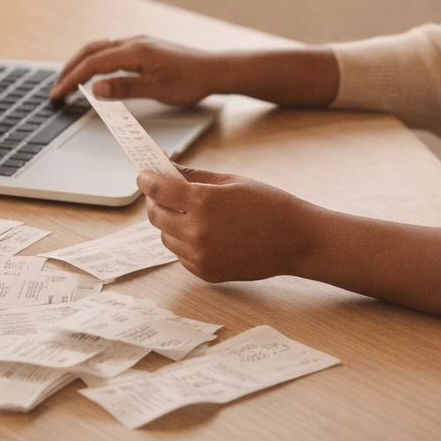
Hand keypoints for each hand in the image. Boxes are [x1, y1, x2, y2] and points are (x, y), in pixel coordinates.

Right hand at [49, 36, 221, 104]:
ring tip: (70, 78)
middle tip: (57, 87)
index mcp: (134, 51)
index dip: (72, 79)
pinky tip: (97, 70)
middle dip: (71, 68)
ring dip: (82, 62)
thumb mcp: (156, 89)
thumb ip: (124, 88)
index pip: (93, 63)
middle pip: (92, 50)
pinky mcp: (146, 48)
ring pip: (102, 48)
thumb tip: (94, 88)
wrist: (215, 70)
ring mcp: (140, 43)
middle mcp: (134, 42)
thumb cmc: (190, 81)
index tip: (57, 94)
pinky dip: (97, 60)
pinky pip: (113, 50)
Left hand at [140, 167, 320, 282]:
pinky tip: (203, 232)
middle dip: (155, 201)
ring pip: (165, 237)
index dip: (146, 180)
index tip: (144, 175)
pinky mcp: (206, 273)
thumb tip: (167, 167)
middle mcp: (197, 231)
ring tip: (189, 213)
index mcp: (204, 202)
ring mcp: (201, 256)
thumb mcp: (231, 181)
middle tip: (163, 192)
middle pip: (156, 216)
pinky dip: (184, 242)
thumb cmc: (268, 205)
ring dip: (169, 223)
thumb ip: (195, 176)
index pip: (158, 190)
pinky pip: (181, 255)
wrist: (295, 240)